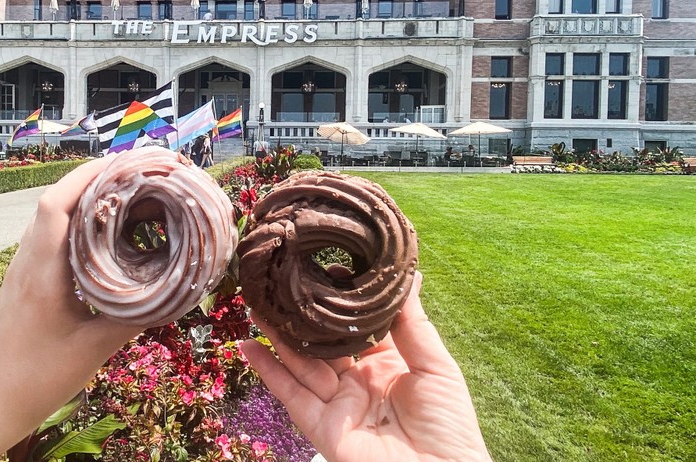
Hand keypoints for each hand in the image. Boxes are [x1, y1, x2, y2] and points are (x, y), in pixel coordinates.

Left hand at [0, 158, 145, 461]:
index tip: (124, 162)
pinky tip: (105, 234)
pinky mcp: (26, 281)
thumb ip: (134, 319)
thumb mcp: (94, 349)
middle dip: (94, 179)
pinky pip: (51, 237)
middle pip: (56, 201)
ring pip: (52, 217)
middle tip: (136, 172)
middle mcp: (27, 260)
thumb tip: (174, 294)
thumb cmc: (37, 377)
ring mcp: (23, 269)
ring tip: (126, 194)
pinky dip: (78, 224)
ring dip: (85, 199)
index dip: (88, 176)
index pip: (55, 203)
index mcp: (41, 270)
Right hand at [240, 272, 490, 461]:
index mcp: (387, 367)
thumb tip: (409, 276)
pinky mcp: (320, 427)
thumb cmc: (449, 426)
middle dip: (300, 316)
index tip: (326, 269)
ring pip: (300, 363)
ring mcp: (337, 405)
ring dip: (276, 335)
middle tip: (280, 284)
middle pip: (322, 344)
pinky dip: (267, 371)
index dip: (341, 302)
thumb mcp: (436, 367)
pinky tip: (247, 346)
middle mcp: (357, 383)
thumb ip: (414, 325)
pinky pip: (290, 394)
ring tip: (256, 303)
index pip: (357, 328)